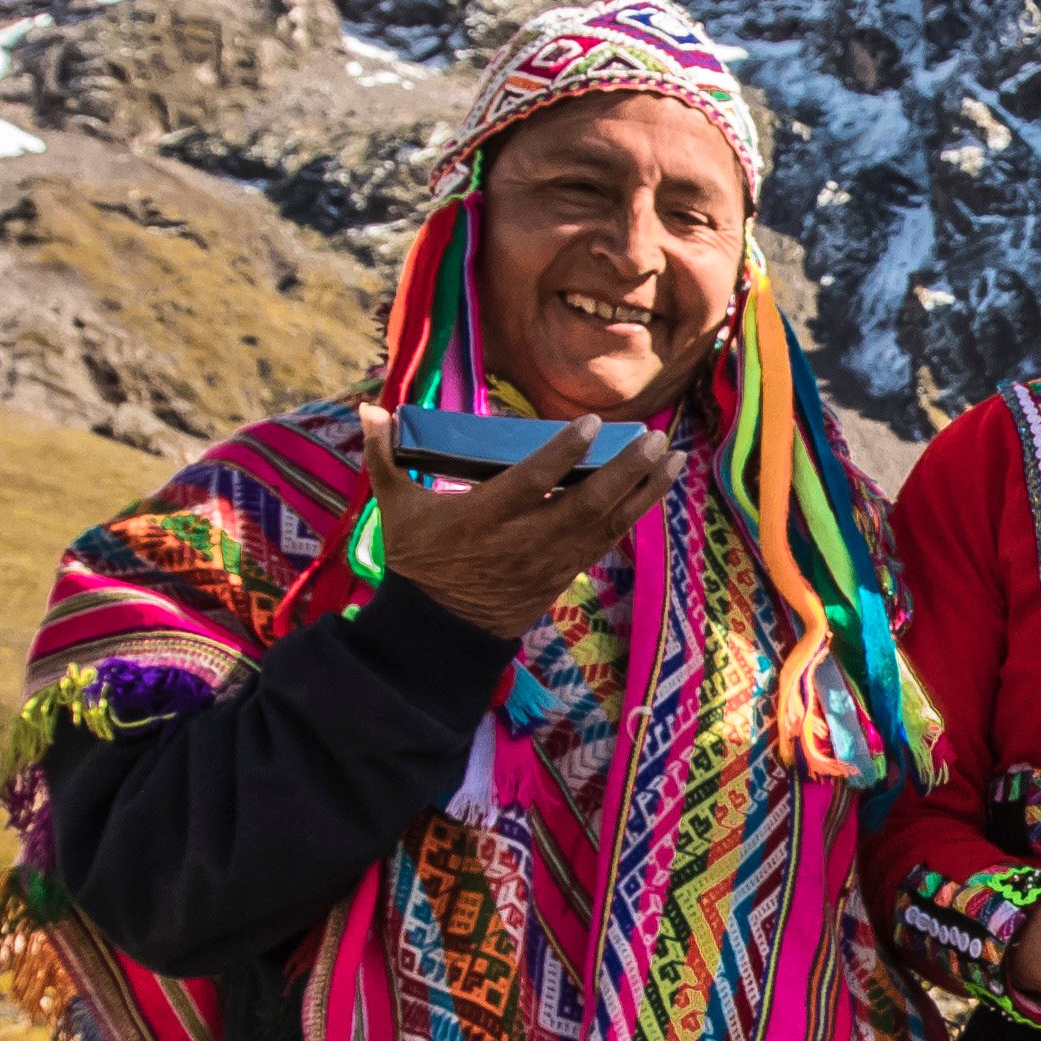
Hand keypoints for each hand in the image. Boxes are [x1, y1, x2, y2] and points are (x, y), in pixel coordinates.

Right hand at [370, 427, 677, 638]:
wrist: (438, 631)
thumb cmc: (418, 561)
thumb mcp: (396, 509)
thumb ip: (383, 457)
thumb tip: (368, 409)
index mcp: (483, 519)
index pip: (531, 482)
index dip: (564, 453)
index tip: (592, 423)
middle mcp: (524, 540)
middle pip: (585, 503)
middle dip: (625, 470)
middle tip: (653, 437)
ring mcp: (549, 560)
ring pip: (606, 523)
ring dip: (643, 491)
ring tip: (672, 458)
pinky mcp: (562, 574)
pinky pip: (604, 541)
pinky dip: (632, 514)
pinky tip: (654, 490)